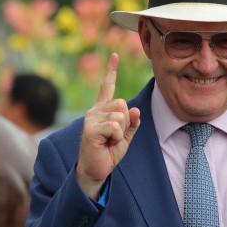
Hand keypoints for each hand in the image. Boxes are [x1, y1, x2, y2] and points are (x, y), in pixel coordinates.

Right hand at [76, 53, 140, 199]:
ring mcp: (91, 118)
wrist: (95, 170)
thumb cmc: (108, 153)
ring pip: (120, 115)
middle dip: (126, 121)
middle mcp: (94, 111)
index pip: (108, 88)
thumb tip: (135, 110)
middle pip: (122, 103)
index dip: (111, 72)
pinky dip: (117, 137)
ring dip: (121, 132)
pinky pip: (115, 126)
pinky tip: (106, 143)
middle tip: (115, 136)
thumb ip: (132, 123)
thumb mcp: (125, 137)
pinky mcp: (90, 128)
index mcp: (102, 111)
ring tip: (109, 141)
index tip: (115, 56)